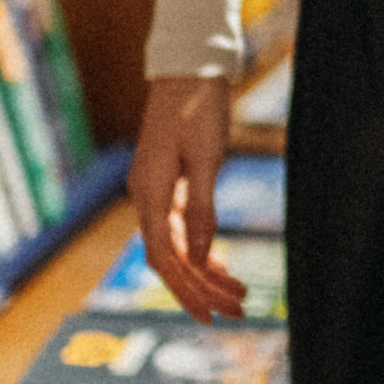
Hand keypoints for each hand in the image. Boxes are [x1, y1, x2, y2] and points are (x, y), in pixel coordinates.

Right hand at [128, 75, 247, 319]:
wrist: (188, 67)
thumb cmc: (198, 107)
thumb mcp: (206, 157)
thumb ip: (201, 208)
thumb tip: (202, 257)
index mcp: (149, 192)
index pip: (165, 256)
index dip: (186, 289)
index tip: (209, 315)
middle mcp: (144, 196)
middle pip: (171, 258)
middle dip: (201, 288)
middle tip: (238, 311)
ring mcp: (153, 191)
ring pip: (176, 246)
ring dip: (205, 273)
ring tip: (239, 295)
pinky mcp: (165, 184)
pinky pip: (180, 229)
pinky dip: (201, 250)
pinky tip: (221, 267)